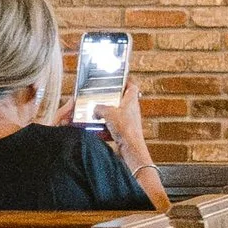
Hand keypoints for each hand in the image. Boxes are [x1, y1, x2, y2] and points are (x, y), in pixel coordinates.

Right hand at [105, 75, 172, 212]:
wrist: (131, 150)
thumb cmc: (126, 130)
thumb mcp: (109, 113)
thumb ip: (99, 108)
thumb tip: (95, 109)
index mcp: (131, 100)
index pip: (132, 85)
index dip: (126, 80)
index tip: (119, 77)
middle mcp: (132, 110)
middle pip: (122, 100)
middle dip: (111, 99)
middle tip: (101, 98)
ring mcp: (129, 121)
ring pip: (116, 114)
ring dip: (106, 114)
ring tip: (96, 115)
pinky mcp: (125, 131)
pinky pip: (113, 126)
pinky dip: (105, 128)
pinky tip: (98, 130)